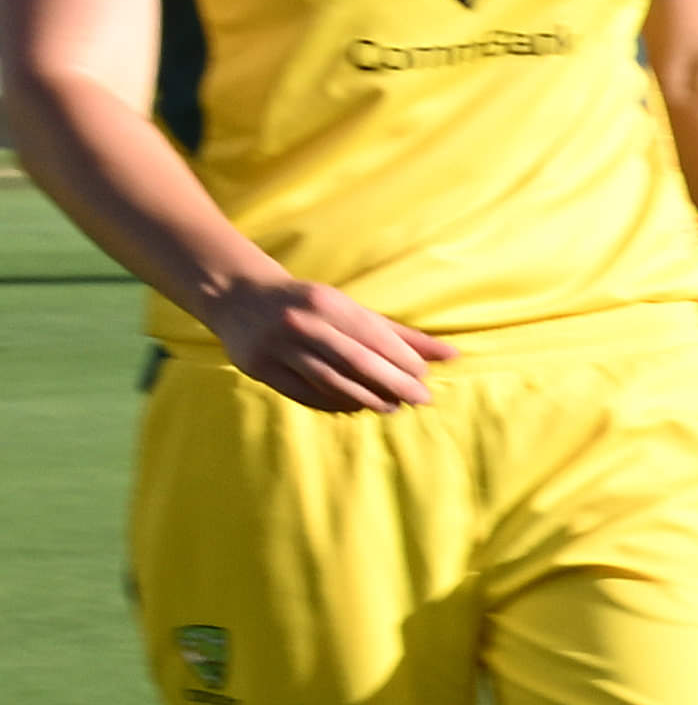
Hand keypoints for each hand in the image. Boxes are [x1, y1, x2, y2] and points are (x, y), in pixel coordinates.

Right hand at [197, 267, 444, 413]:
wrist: (238, 297)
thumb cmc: (309, 304)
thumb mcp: (350, 310)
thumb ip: (399, 334)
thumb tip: (451, 356)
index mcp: (327, 304)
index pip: (374, 338)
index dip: (403, 361)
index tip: (424, 378)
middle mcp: (302, 324)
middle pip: (357, 363)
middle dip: (393, 384)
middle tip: (419, 399)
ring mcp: (277, 347)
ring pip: (331, 381)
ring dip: (367, 398)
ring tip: (391, 407)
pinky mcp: (259, 367)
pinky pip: (304, 393)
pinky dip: (333, 403)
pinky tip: (355, 407)